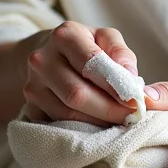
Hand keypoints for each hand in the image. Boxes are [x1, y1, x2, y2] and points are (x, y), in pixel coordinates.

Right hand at [22, 21, 139, 125]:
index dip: (115, 86)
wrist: (48, 54)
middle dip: (109, 110)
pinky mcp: (30, 108)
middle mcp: (42, 59)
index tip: (136, 101)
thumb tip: (137, 84)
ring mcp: (32, 86)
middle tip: (132, 118)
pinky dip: (81, 131)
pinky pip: (58, 126)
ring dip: (97, 124)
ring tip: (119, 122)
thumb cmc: (86, 46)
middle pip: (77, 94)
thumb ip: (123, 55)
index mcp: (65, 35)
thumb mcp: (106, 38)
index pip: (91, 64)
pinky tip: (97, 128)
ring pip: (67, 115)